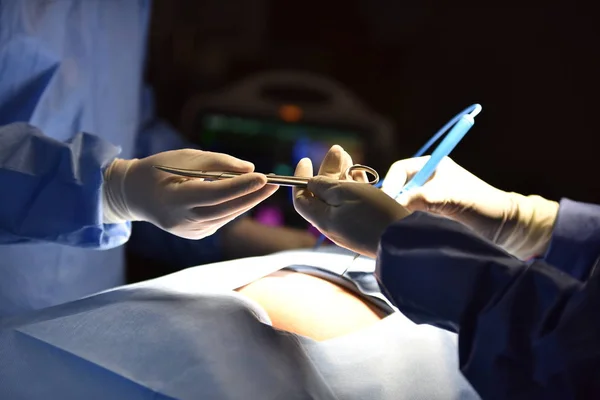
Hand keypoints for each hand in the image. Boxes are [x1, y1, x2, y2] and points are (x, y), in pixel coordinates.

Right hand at [102, 149, 277, 239]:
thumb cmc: (160, 169)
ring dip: (246, 202)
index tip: (262, 176)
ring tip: (265, 187)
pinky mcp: (195, 235)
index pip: (213, 194)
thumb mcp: (186, 158)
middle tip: (274, 183)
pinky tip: (246, 196)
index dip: (239, 186)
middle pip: (224, 210)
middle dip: (251, 196)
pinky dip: (233, 207)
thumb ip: (218, 163)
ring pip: (225, 217)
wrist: (135, 194)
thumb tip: (250, 169)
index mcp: (174, 199)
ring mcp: (188, 231)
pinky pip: (220, 220)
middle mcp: (181, 220)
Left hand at [293, 145, 408, 257]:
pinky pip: (354, 204)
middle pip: (322, 195)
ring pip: (340, 197)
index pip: (301, 199)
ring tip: (348, 156)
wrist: (404, 239)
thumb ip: (324, 185)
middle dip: (327, 170)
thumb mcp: (344, 192)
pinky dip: (354, 187)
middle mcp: (333, 225)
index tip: (306, 159)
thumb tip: (311, 183)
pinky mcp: (365, 227)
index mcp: (323, 219)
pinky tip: (360, 174)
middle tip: (337, 150)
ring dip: (342, 175)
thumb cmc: (373, 213)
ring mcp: (349, 227)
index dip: (301, 178)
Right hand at [383, 156, 558, 258]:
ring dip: (397, 214)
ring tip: (392, 227)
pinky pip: (410, 217)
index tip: (385, 204)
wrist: (508, 229)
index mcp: (433, 166)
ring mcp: (431, 199)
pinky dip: (404, 224)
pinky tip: (402, 233)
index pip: (400, 170)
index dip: (390, 184)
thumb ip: (420, 197)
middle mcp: (429, 180)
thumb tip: (392, 205)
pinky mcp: (433, 216)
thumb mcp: (449, 198)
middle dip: (391, 201)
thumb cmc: (483, 206)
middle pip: (398, 187)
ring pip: (403, 204)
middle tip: (385, 218)